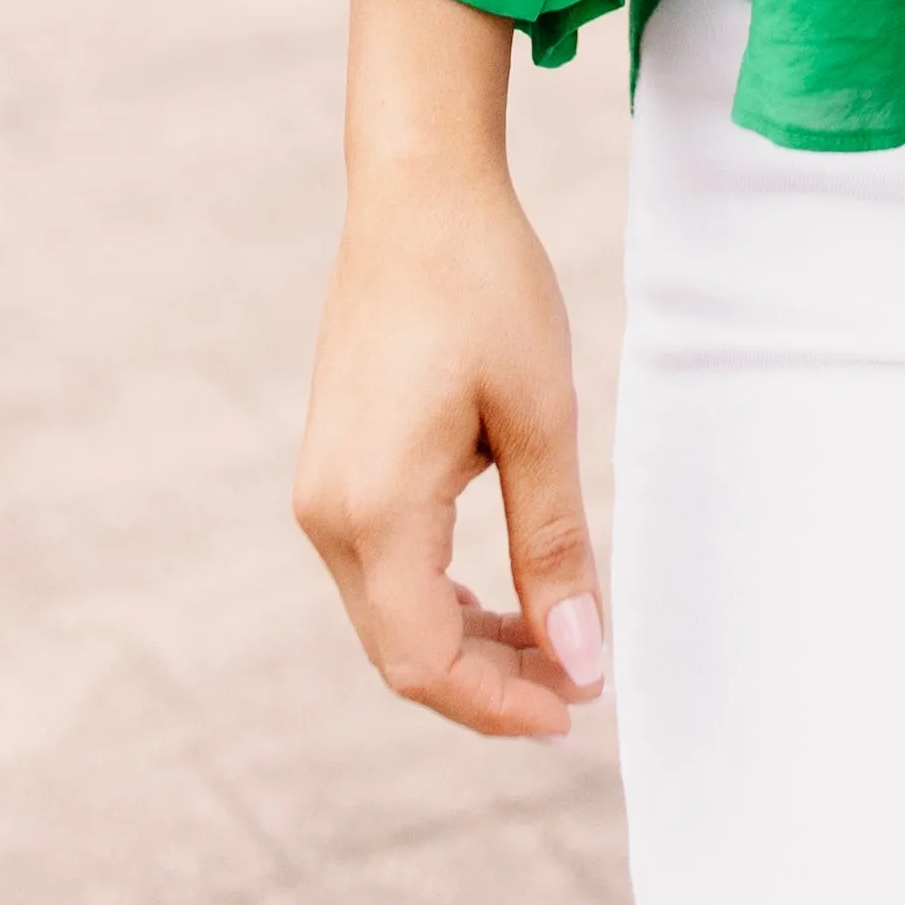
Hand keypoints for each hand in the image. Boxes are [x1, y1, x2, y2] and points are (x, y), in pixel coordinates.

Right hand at [295, 161, 603, 736]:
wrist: (418, 196)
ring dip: (468, 645)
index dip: (499, 704)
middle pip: (402, 653)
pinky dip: (440, 600)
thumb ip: (556, 546)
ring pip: (389, 618)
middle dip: (490, 684)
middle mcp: (328, 514)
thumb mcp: (541, 417)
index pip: (427, 661)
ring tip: (554, 644)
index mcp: (374, 507)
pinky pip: (380, 572)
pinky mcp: (333, 472)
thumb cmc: (486, 288)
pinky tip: (501, 597)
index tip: (576, 709)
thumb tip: (582, 658)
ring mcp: (321, 493)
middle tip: (579, 682)